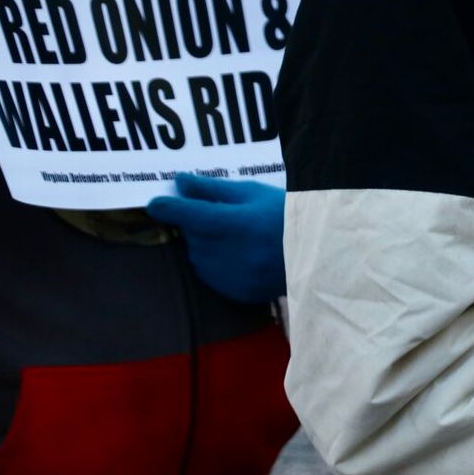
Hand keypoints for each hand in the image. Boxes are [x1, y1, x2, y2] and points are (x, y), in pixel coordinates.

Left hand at [147, 174, 286, 304]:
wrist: (319, 252)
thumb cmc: (286, 215)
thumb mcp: (253, 194)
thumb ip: (213, 189)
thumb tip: (179, 182)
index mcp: (238, 223)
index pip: (190, 214)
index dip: (168, 207)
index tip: (154, 204)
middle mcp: (233, 252)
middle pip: (193, 235)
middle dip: (197, 224)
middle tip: (220, 215)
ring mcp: (234, 276)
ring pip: (198, 256)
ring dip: (205, 244)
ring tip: (234, 236)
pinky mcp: (236, 292)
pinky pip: (210, 275)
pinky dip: (216, 264)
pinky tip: (239, 255)